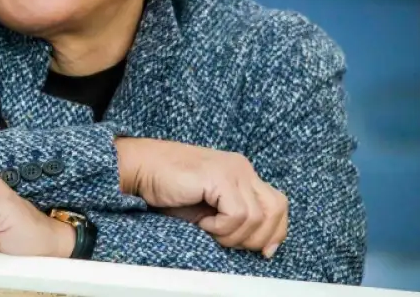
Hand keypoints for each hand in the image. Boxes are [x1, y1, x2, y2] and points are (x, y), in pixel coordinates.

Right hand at [116, 138, 287, 256]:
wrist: (142, 168)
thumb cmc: (169, 189)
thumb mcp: (210, 208)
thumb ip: (235, 218)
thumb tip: (262, 245)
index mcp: (242, 173)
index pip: (278, 204)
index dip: (275, 231)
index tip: (262, 251)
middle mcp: (242, 168)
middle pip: (277, 208)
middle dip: (259, 237)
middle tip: (228, 240)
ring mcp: (233, 170)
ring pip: (257, 217)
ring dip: (232, 234)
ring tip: (209, 228)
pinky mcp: (220, 177)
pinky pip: (238, 214)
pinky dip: (221, 227)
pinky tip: (203, 222)